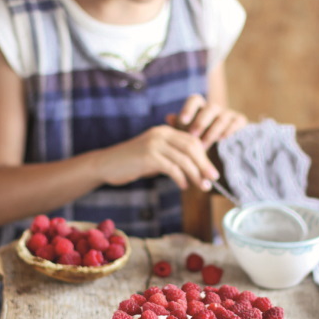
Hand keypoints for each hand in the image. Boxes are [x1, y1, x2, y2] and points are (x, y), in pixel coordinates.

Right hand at [97, 124, 218, 190]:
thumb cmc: (132, 163)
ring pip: (183, 158)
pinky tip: (183, 186)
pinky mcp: (148, 156)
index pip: (192, 141)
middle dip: (204, 165)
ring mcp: (154, 144)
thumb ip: (171, 157)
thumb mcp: (154, 156)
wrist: (106, 165)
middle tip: (212, 180)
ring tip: (200, 186)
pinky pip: (171, 167)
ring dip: (195, 174)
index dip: (204, 157)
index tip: (211, 172)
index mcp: (164, 131)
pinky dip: (180, 178)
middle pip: (191, 148)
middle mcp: (160, 134)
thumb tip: (194, 168)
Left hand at [166, 94, 247, 148]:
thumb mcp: (186, 139)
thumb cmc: (197, 147)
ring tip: (203, 146)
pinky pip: (237, 122)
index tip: (183, 121)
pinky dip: (229, 130)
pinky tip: (222, 140)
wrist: (218, 159)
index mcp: (200, 109)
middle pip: (210, 107)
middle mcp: (215, 109)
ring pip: (222, 117)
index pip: (195, 100)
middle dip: (200, 122)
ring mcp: (229, 114)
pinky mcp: (240, 122)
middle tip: (193, 135)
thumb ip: (178, 128)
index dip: (189, 108)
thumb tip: (168, 117)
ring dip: (212, 132)